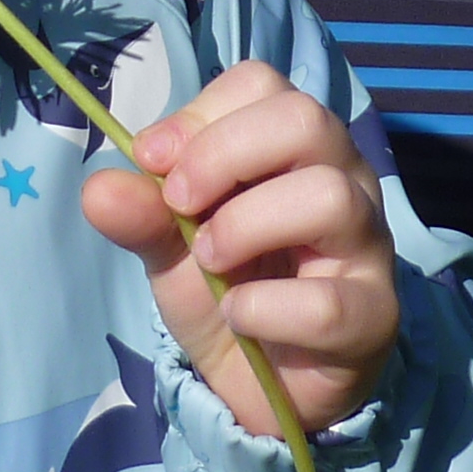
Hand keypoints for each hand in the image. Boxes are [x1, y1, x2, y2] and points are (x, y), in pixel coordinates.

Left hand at [81, 60, 400, 438]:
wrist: (264, 386)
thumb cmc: (230, 290)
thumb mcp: (170, 247)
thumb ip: (141, 214)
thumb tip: (98, 189)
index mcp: (295, 147)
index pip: (261, 85)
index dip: (199, 115)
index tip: (153, 162)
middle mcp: (345, 178)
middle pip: (304, 120)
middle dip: (222, 156)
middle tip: (180, 206)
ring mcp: (368, 245)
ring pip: (327, 196)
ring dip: (244, 227)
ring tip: (211, 261)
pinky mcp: (374, 316)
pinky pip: (326, 302)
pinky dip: (262, 308)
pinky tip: (239, 317)